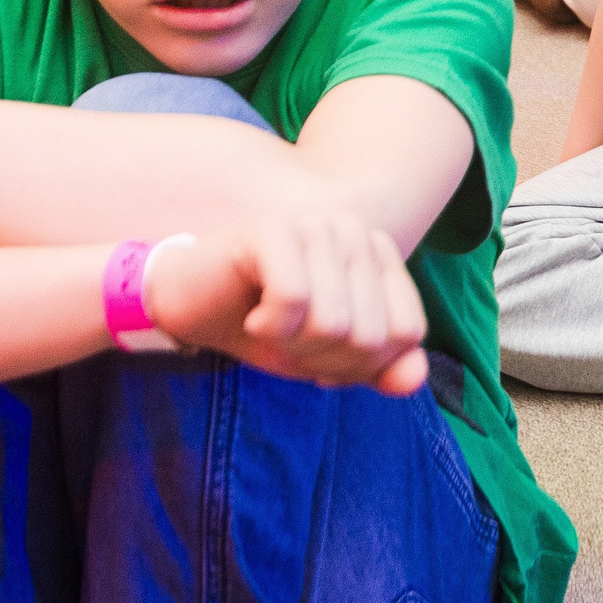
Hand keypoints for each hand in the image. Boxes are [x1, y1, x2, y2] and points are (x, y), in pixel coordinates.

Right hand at [147, 217, 429, 395]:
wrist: (188, 305)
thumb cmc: (265, 326)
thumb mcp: (328, 358)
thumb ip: (380, 367)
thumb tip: (414, 378)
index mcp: (382, 255)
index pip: (405, 334)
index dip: (361, 364)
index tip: (320, 352)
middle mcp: (356, 231)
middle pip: (370, 336)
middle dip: (322, 360)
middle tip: (286, 339)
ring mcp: (316, 225)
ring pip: (334, 323)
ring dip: (293, 346)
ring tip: (268, 326)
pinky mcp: (273, 230)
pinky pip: (294, 302)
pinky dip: (270, 328)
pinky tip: (251, 316)